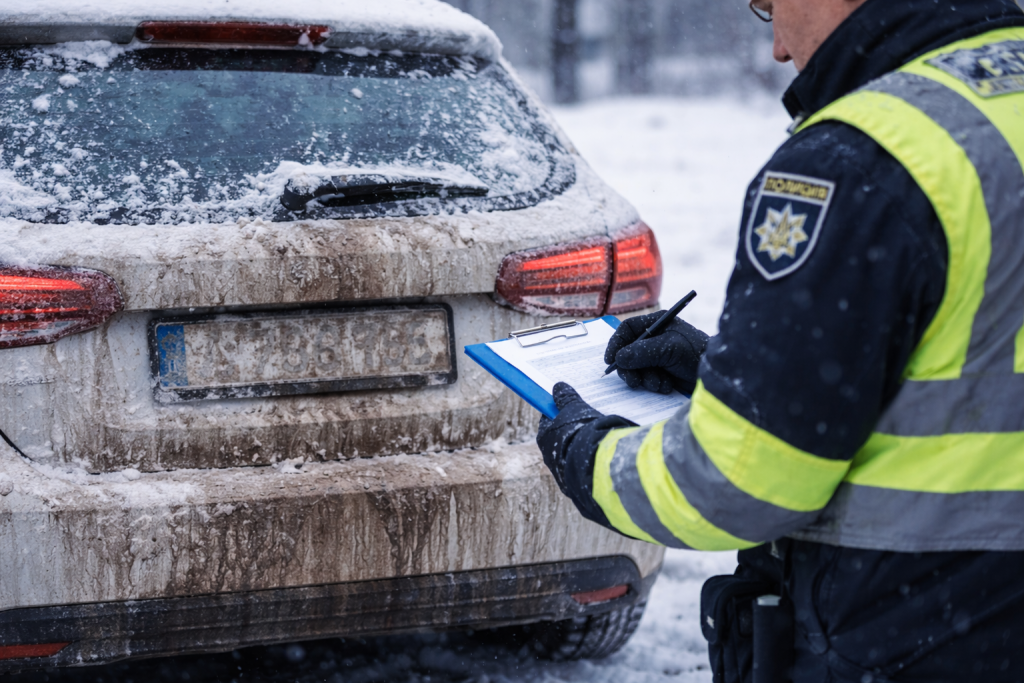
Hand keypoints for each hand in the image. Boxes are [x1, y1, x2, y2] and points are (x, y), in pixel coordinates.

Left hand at [537, 383, 633, 498]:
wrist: (597, 467)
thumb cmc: (583, 433)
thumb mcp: (575, 409)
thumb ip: (567, 398)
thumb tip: (558, 387)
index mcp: (545, 438)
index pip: (548, 420)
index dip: (559, 412)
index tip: (570, 406)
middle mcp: (550, 458)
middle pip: (562, 438)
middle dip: (574, 430)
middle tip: (590, 421)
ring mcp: (564, 473)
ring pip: (574, 455)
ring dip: (585, 446)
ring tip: (602, 437)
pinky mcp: (579, 486)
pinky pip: (586, 468)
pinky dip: (593, 461)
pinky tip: (606, 455)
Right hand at [605, 312, 709, 394]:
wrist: (717, 376)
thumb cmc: (696, 354)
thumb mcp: (669, 348)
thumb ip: (642, 352)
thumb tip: (618, 359)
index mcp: (657, 324)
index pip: (627, 329)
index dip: (616, 344)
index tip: (611, 360)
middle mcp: (655, 339)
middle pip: (627, 352)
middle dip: (631, 368)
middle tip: (635, 381)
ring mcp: (658, 356)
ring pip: (636, 368)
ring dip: (645, 379)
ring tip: (660, 383)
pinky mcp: (662, 372)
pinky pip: (646, 379)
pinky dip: (653, 384)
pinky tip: (666, 386)